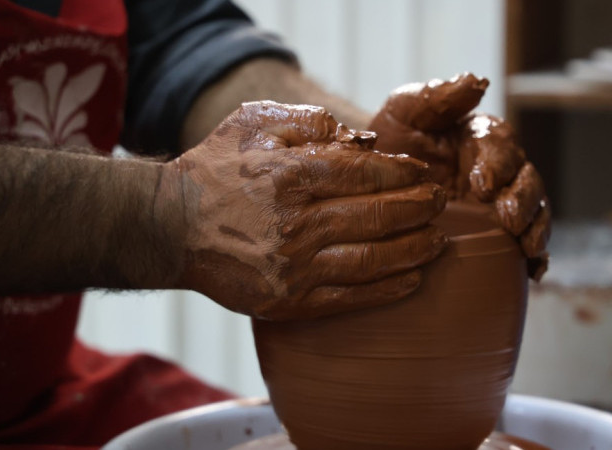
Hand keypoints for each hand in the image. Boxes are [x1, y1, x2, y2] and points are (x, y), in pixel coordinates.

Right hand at [168, 101, 447, 319]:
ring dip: (414, 250)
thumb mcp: (255, 124)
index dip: (403, 174)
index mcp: (290, 175)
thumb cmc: (217, 169)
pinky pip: (350, 299)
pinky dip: (388, 290)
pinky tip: (413, 280)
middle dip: (419, 209)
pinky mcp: (288, 301)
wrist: (170, 227)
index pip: (365, 174)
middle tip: (441, 203)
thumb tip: (364, 141)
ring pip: (371, 260)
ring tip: (438, 241)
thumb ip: (311, 123)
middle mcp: (295, 223)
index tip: (422, 174)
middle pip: (376, 217)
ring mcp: (293, 267)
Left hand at [368, 73, 549, 279]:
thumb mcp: (403, 114)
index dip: (497, 164)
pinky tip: (533, 272)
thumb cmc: (387, 144)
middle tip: (509, 218)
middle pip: (526, 180)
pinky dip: (536, 258)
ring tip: (528, 247)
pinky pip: (526, 246)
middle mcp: (498, 171)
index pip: (501, 145)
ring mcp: (499, 206)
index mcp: (480, 138)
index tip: (482, 183)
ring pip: (533, 212)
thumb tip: (478, 82)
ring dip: (536, 227)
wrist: (368, 191)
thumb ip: (436, 97)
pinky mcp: (496, 237)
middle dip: (523, 199)